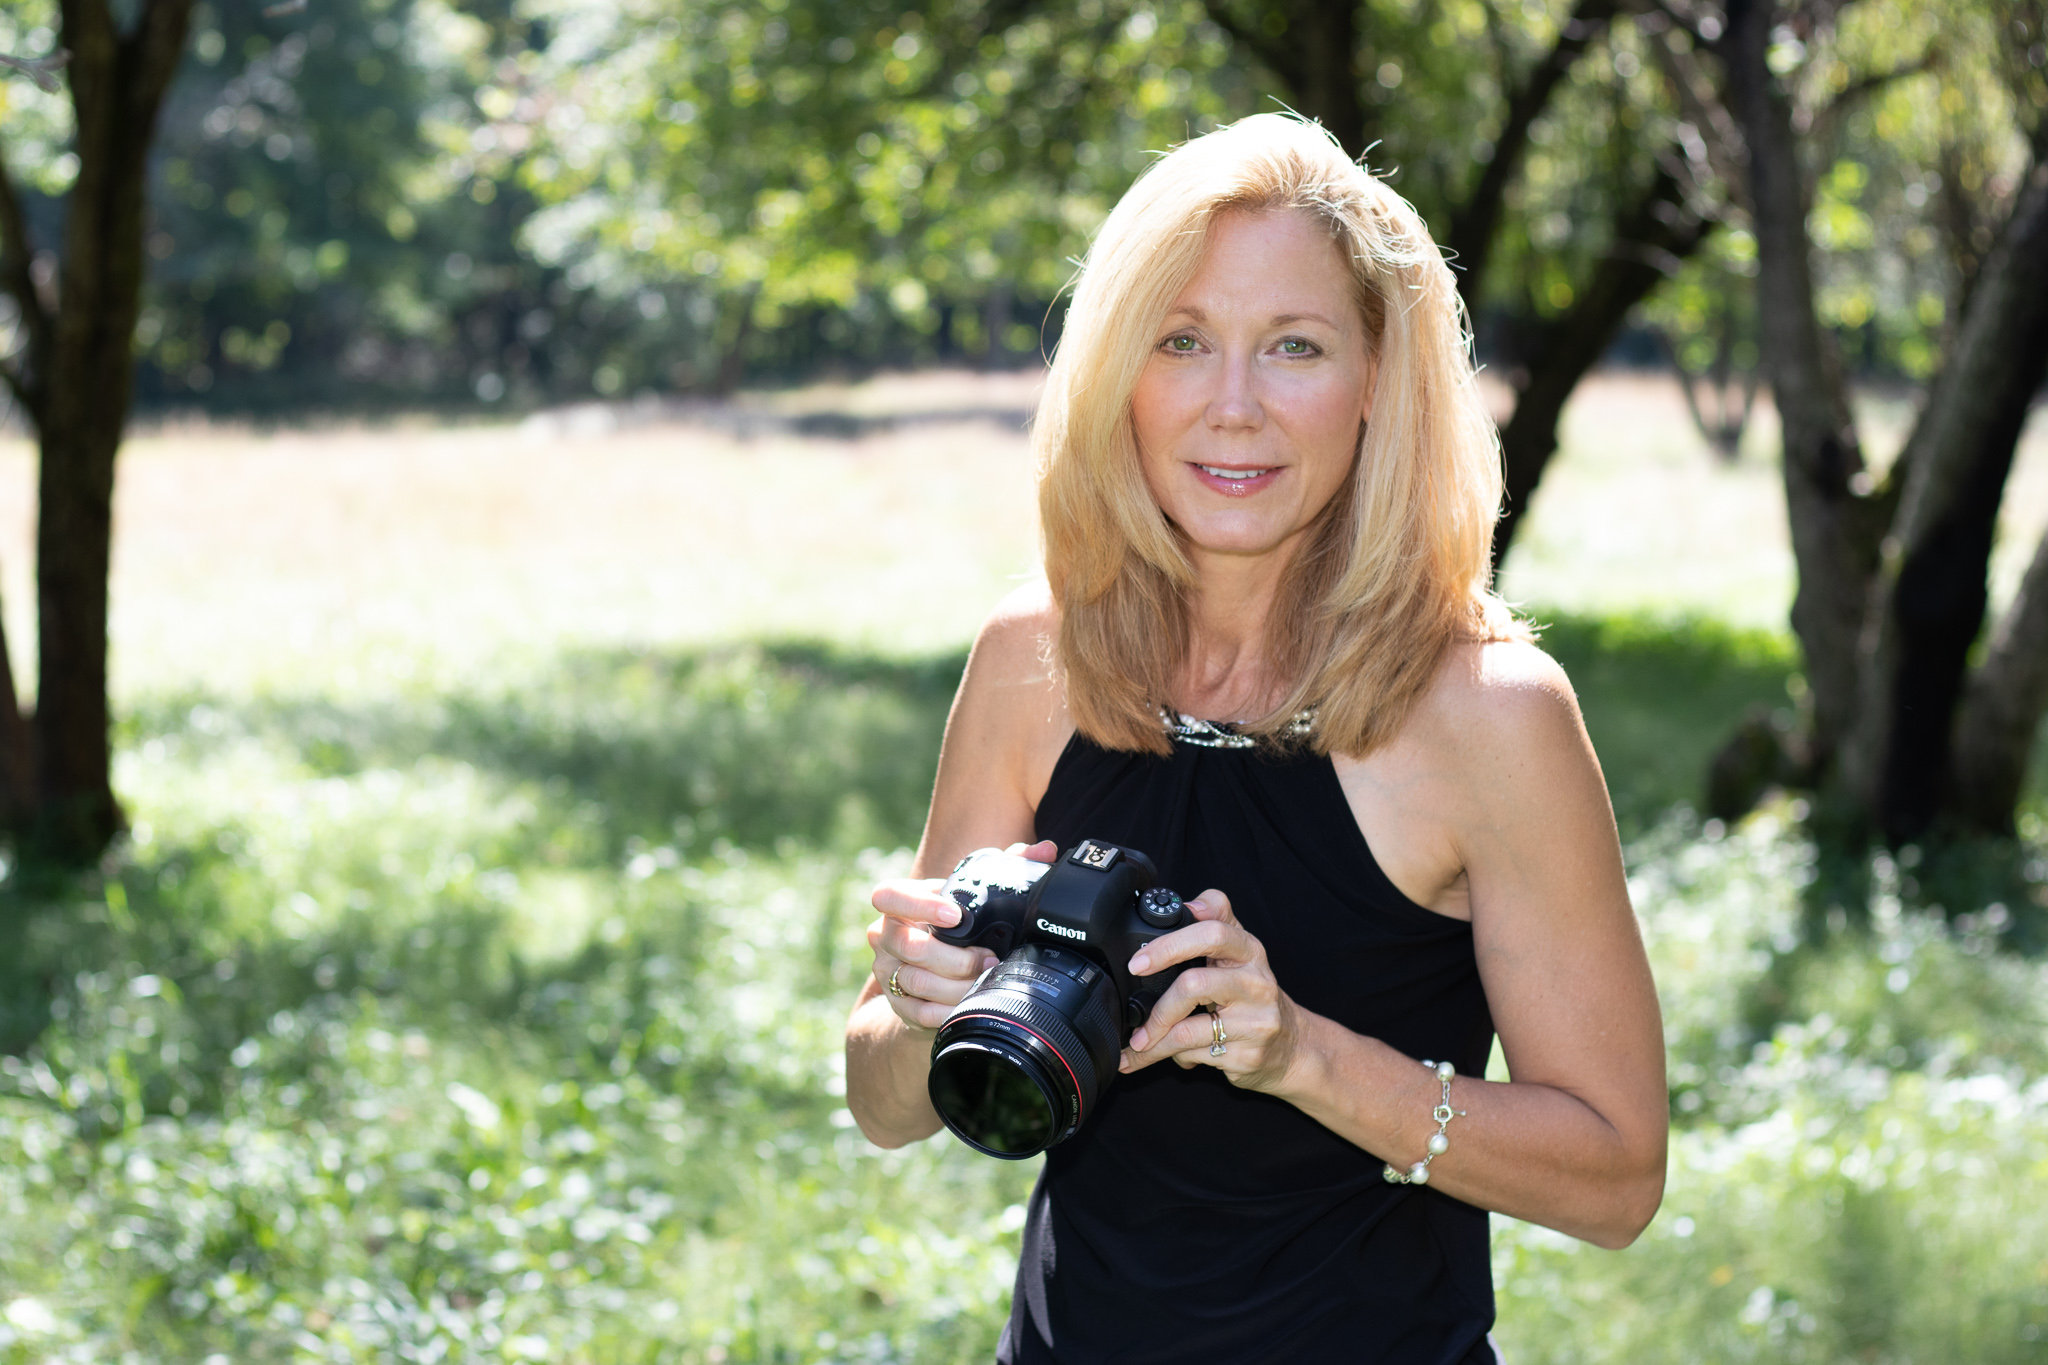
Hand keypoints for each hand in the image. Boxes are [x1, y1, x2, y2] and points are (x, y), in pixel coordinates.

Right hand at [867, 839, 1056, 1031]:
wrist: (933, 966)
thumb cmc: (957, 921)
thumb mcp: (975, 892)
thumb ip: (1009, 864)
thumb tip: (1045, 850)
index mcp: (900, 904)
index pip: (888, 896)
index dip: (919, 905)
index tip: (956, 915)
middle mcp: (886, 936)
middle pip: (909, 947)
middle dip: (955, 958)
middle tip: (988, 959)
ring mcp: (888, 971)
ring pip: (916, 981)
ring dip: (956, 986)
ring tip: (985, 981)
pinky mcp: (898, 1003)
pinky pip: (918, 1011)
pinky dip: (947, 1010)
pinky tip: (969, 1003)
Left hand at [1119, 888, 1302, 1091]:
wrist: (1291, 1044)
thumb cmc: (1253, 992)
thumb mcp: (1239, 949)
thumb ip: (1214, 918)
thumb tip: (1183, 905)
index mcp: (1248, 950)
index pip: (1212, 932)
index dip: (1170, 944)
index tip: (1138, 962)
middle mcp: (1256, 983)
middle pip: (1194, 985)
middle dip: (1158, 1007)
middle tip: (1135, 1017)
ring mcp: (1255, 1022)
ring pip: (1188, 1031)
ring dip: (1155, 1042)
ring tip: (1137, 1045)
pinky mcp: (1249, 1056)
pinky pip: (1195, 1055)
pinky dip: (1175, 1056)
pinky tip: (1170, 1054)